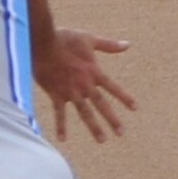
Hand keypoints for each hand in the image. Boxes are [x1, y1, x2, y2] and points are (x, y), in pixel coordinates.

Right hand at [33, 28, 137, 142]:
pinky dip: (61, 126)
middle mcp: (84, 85)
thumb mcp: (89, 40)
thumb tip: (128, 44)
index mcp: (93, 72)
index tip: (135, 108)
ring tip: (102, 139)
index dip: (124, 98)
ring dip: (93, 127)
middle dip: (112, 119)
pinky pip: (59, 113)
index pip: (113, 88)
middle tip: (121, 133)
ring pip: (84, 112)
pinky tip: (63, 139)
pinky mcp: (56, 94)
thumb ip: (109, 45)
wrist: (42, 44)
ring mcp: (70, 91)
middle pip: (101, 105)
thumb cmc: (65, 39)